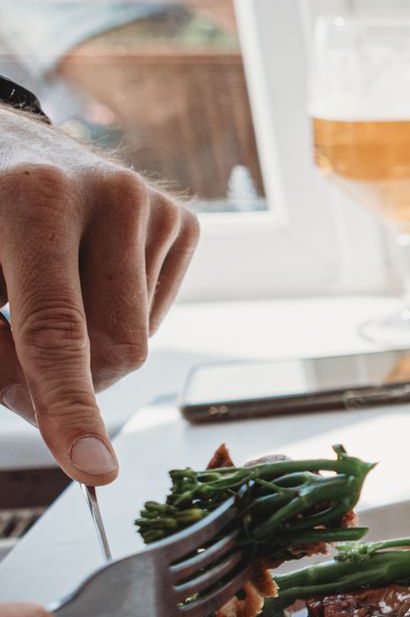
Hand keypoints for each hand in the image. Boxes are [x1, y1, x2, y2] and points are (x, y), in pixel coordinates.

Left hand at [0, 109, 197, 483]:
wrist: (2, 146)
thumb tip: (47, 410)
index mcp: (34, 198)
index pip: (57, 331)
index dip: (69, 407)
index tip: (92, 470)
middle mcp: (110, 192)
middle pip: (116, 348)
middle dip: (70, 382)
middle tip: (14, 368)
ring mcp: (155, 205)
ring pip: (140, 339)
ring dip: (90, 348)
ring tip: (45, 299)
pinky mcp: (184, 220)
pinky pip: (159, 314)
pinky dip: (118, 319)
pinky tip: (86, 281)